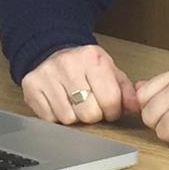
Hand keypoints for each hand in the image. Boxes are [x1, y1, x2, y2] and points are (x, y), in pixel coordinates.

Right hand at [19, 44, 139, 125]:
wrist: (53, 51)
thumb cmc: (84, 64)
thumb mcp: (110, 71)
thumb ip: (126, 90)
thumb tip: (136, 108)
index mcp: (93, 58)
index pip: (110, 100)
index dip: (113, 111)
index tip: (109, 108)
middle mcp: (69, 64)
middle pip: (89, 113)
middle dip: (94, 115)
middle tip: (91, 104)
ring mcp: (48, 75)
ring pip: (68, 119)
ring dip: (75, 117)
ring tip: (74, 102)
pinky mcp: (32, 86)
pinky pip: (49, 119)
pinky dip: (57, 117)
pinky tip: (60, 102)